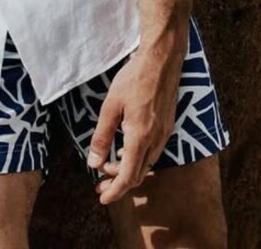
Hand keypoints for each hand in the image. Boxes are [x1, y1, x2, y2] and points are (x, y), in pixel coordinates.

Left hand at [87, 44, 183, 204]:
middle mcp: (155, 140)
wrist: (161, 60)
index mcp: (140, 137)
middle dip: (118, 183)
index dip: (115, 192)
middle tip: (99, 183)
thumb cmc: (134, 79)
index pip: (128, 176)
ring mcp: (164, 133)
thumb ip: (102, 136)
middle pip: (138, 174)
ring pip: (146, 164)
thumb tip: (93, 163)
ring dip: (128, 170)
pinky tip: (125, 150)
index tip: (102, 198)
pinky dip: (137, 158)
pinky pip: (152, 152)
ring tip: (108, 166)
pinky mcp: (167, 126)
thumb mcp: (111, 106)